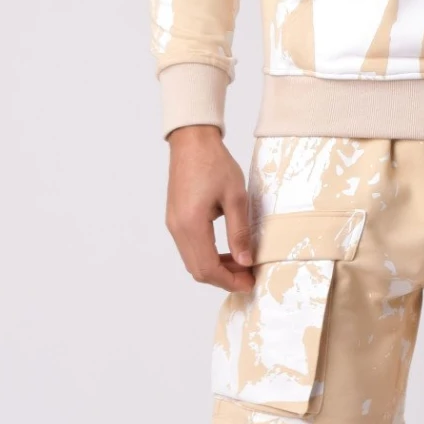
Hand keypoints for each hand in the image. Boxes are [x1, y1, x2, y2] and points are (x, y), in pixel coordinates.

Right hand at [165, 126, 255, 290]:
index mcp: (191, 224)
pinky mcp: (175, 219)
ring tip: (241, 262)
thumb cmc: (215, 163)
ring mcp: (173, 225)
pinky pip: (190, 248)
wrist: (192, 141)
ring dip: (216, 268)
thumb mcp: (236, 197)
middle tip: (249, 275)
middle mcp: (177, 228)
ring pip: (193, 262)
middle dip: (224, 278)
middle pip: (198, 270)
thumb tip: (246, 261)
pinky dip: (208, 256)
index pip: (208, 268)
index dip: (230, 281)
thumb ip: (240, 232)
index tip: (250, 282)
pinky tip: (227, 250)